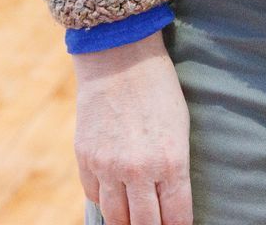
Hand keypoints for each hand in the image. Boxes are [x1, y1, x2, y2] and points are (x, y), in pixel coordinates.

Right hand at [73, 32, 192, 224]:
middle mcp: (139, 170)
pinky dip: (106, 201)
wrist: (120, 58)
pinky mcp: (86, 160)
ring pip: (116, 218)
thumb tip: (170, 199)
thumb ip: (174, 167)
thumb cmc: (159, 89)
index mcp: (171, 161)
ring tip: (135, 220)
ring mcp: (108, 168)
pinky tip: (115, 199)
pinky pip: (95, 197)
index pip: (176, 217)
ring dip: (126, 222)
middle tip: (157, 224)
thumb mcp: (180, 127)